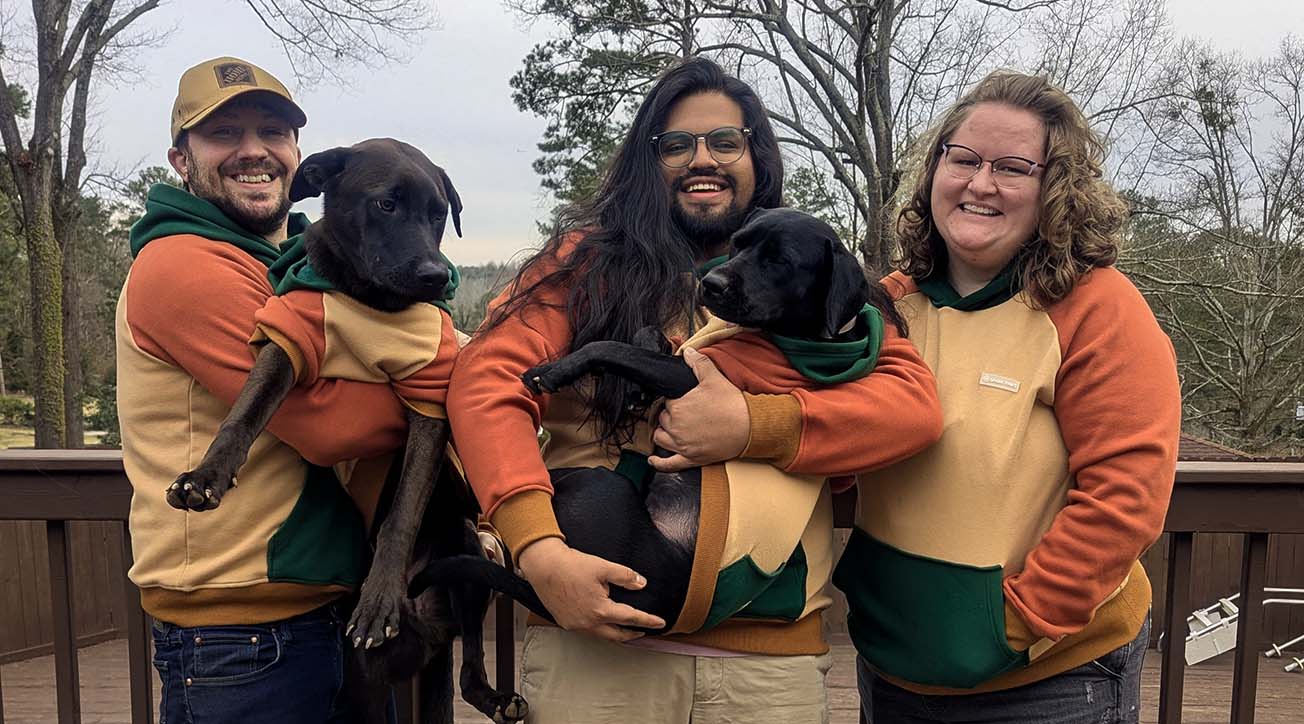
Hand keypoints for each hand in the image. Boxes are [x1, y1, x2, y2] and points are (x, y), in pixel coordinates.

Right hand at [516, 537, 665, 641]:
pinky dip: (599, 628)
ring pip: (601, 635)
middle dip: (632, 634)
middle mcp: (588, 622)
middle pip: (616, 635)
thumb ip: (625, 576)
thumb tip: (640, 583)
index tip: (659, 623)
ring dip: (615, 632)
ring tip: (624, 627)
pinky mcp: (565, 622)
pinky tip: (601, 621)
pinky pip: (587, 630)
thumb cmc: (570, 565)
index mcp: (600, 610)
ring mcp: (575, 624)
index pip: (631, 618)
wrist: (543, 566)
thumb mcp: (603, 567)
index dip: (647, 620)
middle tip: (643, 631)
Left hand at [649, 347, 748, 471]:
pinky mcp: (691, 459)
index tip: (685, 399)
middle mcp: (676, 427)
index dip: (675, 399)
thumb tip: (687, 352)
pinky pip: (669, 464)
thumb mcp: (714, 378)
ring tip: (670, 428)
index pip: (667, 402)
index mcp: (678, 407)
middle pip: (663, 419)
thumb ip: (698, 363)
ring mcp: (682, 445)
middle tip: (684, 411)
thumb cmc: (732, 403)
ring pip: (661, 438)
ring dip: (663, 432)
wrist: (750, 427)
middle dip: (670, 415)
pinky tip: (653, 460)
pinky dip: (659, 463)